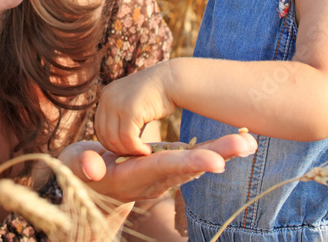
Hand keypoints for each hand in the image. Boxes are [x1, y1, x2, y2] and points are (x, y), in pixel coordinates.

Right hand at [56, 132, 256, 204]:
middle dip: (218, 154)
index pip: (164, 168)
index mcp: (133, 177)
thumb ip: (83, 165)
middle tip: (246, 144)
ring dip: (223, 151)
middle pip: (189, 165)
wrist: (90, 185)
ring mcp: (163, 173)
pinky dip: (217, 149)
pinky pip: (194, 156)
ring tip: (250, 140)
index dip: (189, 163)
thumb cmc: (80, 171)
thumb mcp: (77, 167)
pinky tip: (239, 140)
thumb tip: (92, 168)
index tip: (216, 161)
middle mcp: (154, 178)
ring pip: (196, 161)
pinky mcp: (168, 164)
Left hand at [94, 63, 177, 155]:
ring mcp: (116, 103)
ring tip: (142, 152)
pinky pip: (128, 139)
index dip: (111, 142)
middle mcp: (107, 98)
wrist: (172, 80)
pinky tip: (147, 150)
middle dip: (118, 149)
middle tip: (134, 154)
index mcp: (106, 95)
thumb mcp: (132, 102)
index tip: (126, 149)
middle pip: (103, 134)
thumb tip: (116, 139)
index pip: (100, 126)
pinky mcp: (129, 110)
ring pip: (114, 139)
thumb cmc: (158, 95)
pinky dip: (137, 149)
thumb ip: (122, 116)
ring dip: (129, 151)